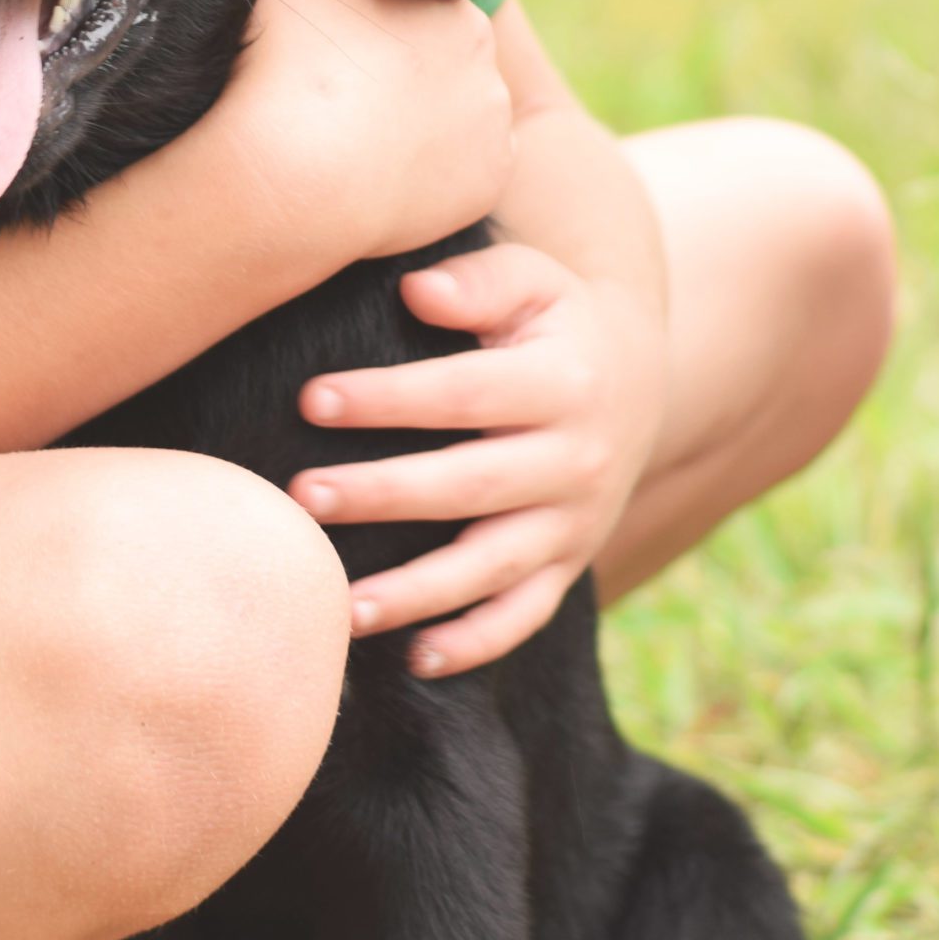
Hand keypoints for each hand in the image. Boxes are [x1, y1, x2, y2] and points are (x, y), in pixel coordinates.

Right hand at [210, 0, 513, 261]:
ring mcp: (491, 118)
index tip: (315, 36)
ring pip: (447, 108)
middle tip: (329, 87)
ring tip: (350, 137)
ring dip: (412, 113)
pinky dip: (429, 171)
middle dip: (389, 56)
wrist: (292, 175)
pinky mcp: (488, 181)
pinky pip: (460, 169)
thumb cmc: (282, 57)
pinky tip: (380, 176)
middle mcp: (482, 47)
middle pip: (427, 46)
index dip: (351, 5)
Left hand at [288, 242, 665, 676]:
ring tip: (341, 606)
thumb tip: (418, 292)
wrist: (634, 382)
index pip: (466, 393)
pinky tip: (415, 658)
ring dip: (418, 592)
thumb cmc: (552, 323)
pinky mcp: (569, 566)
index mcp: (565, 383)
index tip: (312, 399)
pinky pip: (524, 615)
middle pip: (473, 485)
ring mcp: (575, 522)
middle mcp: (577, 460)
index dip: (390, 399)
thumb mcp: (533, 282)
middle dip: (386, 495)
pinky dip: (475, 643)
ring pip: (493, 567)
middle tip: (304, 498)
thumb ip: (478, 282)